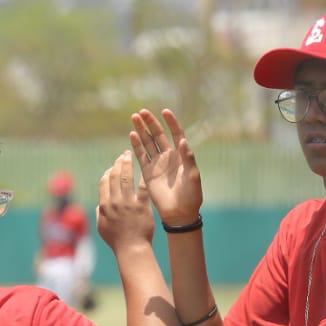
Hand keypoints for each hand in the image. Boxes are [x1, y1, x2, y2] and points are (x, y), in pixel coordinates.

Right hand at [96, 151, 154, 249]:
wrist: (132, 249)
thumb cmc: (117, 240)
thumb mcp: (102, 227)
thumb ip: (100, 214)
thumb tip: (98, 206)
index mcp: (104, 205)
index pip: (104, 182)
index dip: (108, 172)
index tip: (113, 167)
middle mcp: (115, 202)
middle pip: (114, 177)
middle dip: (118, 163)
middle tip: (123, 155)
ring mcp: (128, 203)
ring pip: (126, 178)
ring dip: (127, 164)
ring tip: (130, 155)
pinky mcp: (142, 206)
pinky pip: (142, 188)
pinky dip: (143, 176)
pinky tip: (145, 167)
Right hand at [129, 108, 202, 224]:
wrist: (180, 213)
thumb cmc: (191, 195)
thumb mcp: (193, 176)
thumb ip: (188, 158)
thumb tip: (183, 140)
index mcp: (181, 155)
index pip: (176, 134)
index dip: (171, 122)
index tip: (165, 111)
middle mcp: (169, 156)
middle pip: (159, 135)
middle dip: (151, 123)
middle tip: (142, 112)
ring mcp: (157, 163)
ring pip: (148, 143)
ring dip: (141, 130)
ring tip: (134, 117)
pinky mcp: (148, 172)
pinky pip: (141, 156)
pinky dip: (136, 145)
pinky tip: (132, 135)